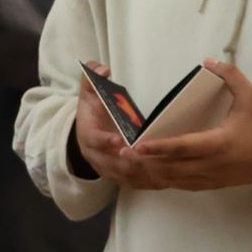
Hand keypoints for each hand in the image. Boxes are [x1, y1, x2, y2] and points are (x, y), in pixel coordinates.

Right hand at [71, 69, 162, 188]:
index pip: (95, 140)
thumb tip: (102, 69)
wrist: (86, 134)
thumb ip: (92, 78)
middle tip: (148, 157)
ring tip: (161, 168)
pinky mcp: (119, 177)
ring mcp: (107, 169)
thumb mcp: (88, 92)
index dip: (105, 141)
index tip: (118, 139)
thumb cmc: (92, 111)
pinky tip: (165, 179)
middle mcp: (96, 157)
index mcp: (88, 136)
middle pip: (113, 163)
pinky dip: (148, 182)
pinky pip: (134, 183)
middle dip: (129, 162)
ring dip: (142, 174)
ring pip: (125, 176)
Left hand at [120, 62, 251, 192]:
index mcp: (218, 143)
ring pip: (176, 180)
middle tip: (123, 155)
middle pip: (173, 168)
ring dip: (154, 173)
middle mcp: (212, 164)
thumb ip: (231, 76)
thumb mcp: (251, 96)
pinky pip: (185, 185)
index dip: (159, 147)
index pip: (182, 147)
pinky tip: (154, 174)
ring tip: (132, 165)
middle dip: (146, 162)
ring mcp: (212, 177)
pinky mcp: (215, 183)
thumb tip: (209, 61)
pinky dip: (167, 180)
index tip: (138, 145)